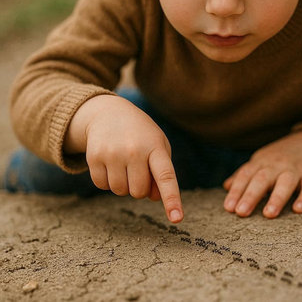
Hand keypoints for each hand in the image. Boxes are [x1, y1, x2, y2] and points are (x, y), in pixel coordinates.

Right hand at [64, 95, 182, 222]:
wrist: (108, 112)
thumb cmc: (141, 135)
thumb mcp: (158, 146)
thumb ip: (161, 174)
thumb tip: (154, 199)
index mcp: (156, 147)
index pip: (166, 177)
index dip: (172, 199)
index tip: (176, 219)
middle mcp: (134, 150)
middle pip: (139, 192)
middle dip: (139, 186)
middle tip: (137, 166)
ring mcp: (112, 153)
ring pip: (120, 191)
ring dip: (123, 183)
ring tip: (123, 161)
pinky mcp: (94, 156)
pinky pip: (101, 185)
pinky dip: (107, 179)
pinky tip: (109, 161)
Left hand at [223, 131, 301, 218]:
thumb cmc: (279, 158)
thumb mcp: (260, 162)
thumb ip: (245, 174)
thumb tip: (226, 187)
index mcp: (261, 162)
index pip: (246, 175)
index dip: (236, 191)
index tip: (229, 207)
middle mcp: (276, 165)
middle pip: (262, 179)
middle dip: (250, 195)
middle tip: (241, 212)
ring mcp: (294, 170)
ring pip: (285, 182)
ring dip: (276, 198)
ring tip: (268, 214)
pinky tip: (298, 209)